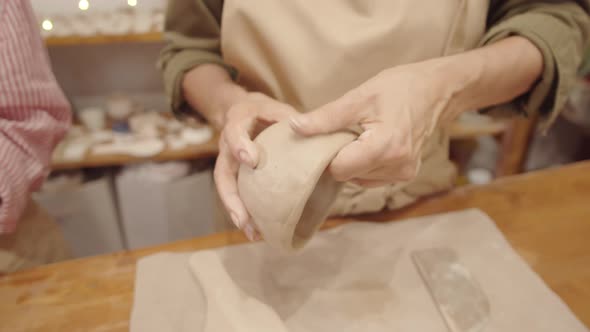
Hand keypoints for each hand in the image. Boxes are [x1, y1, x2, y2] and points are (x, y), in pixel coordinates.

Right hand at [214, 92, 297, 239]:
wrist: (243, 111)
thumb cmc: (264, 111)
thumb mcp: (277, 108)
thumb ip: (292, 119)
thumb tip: (317, 133)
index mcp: (237, 123)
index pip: (234, 133)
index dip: (240, 146)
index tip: (251, 160)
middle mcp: (227, 146)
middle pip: (222, 173)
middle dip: (232, 197)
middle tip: (244, 217)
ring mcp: (228, 163)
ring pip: (226, 190)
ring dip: (237, 212)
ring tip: (252, 232)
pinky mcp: (234, 176)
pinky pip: (235, 195)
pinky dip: (244, 213)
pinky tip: (255, 231)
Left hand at [289, 63, 453, 186]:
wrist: (437, 90)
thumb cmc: (400, 87)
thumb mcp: (359, 97)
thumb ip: (326, 117)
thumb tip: (294, 127)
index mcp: (385, 148)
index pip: (339, 169)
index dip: (327, 154)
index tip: (328, 136)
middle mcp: (397, 167)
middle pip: (348, 175)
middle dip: (341, 156)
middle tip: (347, 131)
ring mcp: (404, 173)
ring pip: (359, 178)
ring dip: (354, 160)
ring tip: (363, 134)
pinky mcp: (406, 174)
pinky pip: (373, 177)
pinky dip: (366, 163)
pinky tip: (372, 143)